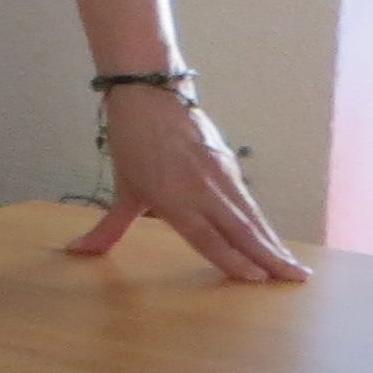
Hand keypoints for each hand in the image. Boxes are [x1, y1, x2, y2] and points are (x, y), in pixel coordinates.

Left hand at [70, 85, 307, 282]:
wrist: (151, 93)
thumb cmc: (132, 144)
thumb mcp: (123, 189)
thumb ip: (109, 227)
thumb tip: (76, 252)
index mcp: (174, 198)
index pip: (207, 236)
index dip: (231, 258)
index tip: (257, 279)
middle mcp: (202, 190)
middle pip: (241, 229)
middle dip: (269, 257)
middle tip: (296, 279)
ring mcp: (220, 176)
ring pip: (252, 216)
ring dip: (274, 243)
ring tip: (296, 268)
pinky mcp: (229, 164)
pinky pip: (250, 202)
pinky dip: (265, 224)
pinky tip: (275, 239)